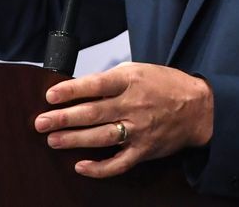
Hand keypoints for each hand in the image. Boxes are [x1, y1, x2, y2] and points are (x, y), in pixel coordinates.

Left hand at [34, 62, 212, 177]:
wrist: (197, 107)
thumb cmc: (164, 85)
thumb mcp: (138, 71)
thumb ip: (110, 80)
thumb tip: (79, 89)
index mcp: (130, 82)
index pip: (96, 85)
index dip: (71, 91)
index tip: (51, 95)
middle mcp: (133, 106)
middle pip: (93, 113)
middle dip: (63, 118)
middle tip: (41, 122)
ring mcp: (139, 130)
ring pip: (101, 137)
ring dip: (74, 140)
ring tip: (53, 140)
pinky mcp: (143, 151)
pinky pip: (118, 163)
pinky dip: (99, 168)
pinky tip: (81, 166)